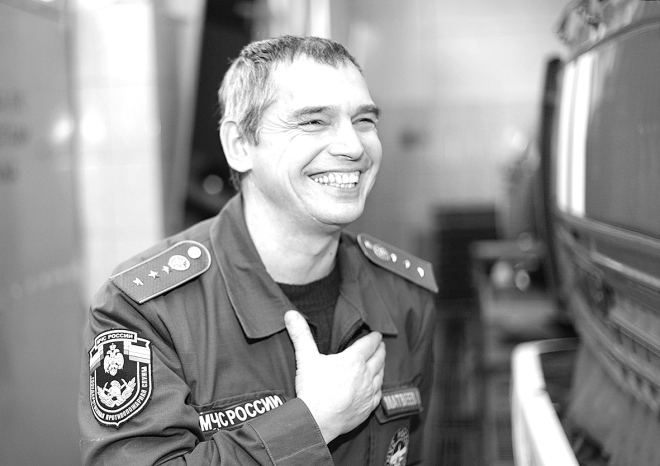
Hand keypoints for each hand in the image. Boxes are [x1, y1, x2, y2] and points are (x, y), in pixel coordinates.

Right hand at [284, 310, 385, 443]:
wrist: (316, 421)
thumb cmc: (312, 390)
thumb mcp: (306, 358)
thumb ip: (300, 334)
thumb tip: (291, 314)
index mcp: (353, 360)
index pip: (369, 344)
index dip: (374, 338)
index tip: (378, 334)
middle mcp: (365, 375)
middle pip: (379, 358)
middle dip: (380, 350)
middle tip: (381, 346)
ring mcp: (368, 393)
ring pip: (381, 375)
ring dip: (382, 367)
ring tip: (380, 362)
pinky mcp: (367, 408)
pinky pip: (378, 394)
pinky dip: (379, 387)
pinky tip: (376, 386)